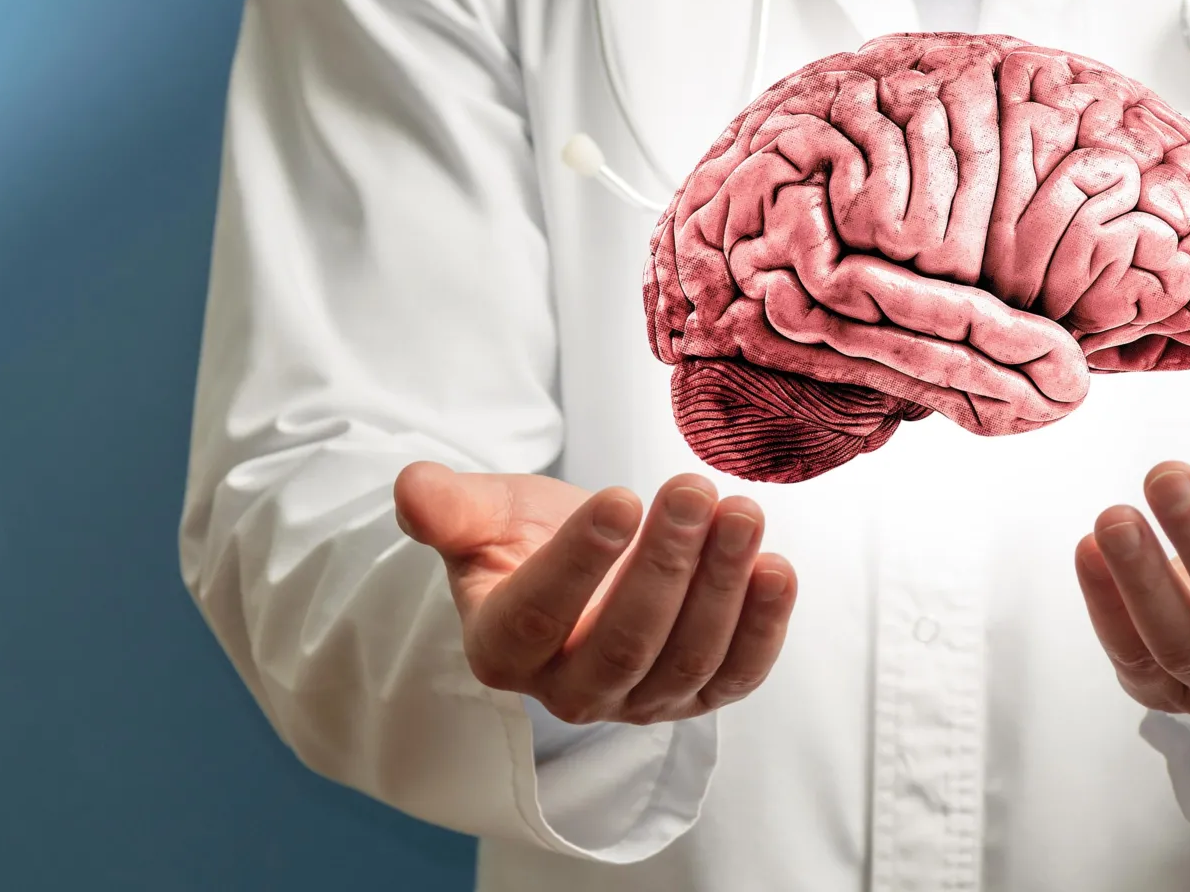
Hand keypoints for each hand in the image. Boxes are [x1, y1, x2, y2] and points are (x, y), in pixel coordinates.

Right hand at [393, 463, 796, 724]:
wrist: (584, 562)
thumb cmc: (526, 537)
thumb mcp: (485, 512)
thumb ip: (451, 506)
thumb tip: (411, 488)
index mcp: (502, 648)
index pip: (538, 615)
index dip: (580, 560)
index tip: (621, 496)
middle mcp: (570, 691)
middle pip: (623, 642)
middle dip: (666, 565)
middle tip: (694, 489)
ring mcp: (639, 700)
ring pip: (686, 659)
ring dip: (722, 585)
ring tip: (742, 511)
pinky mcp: (698, 696)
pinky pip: (737, 675)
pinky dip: (763, 627)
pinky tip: (778, 568)